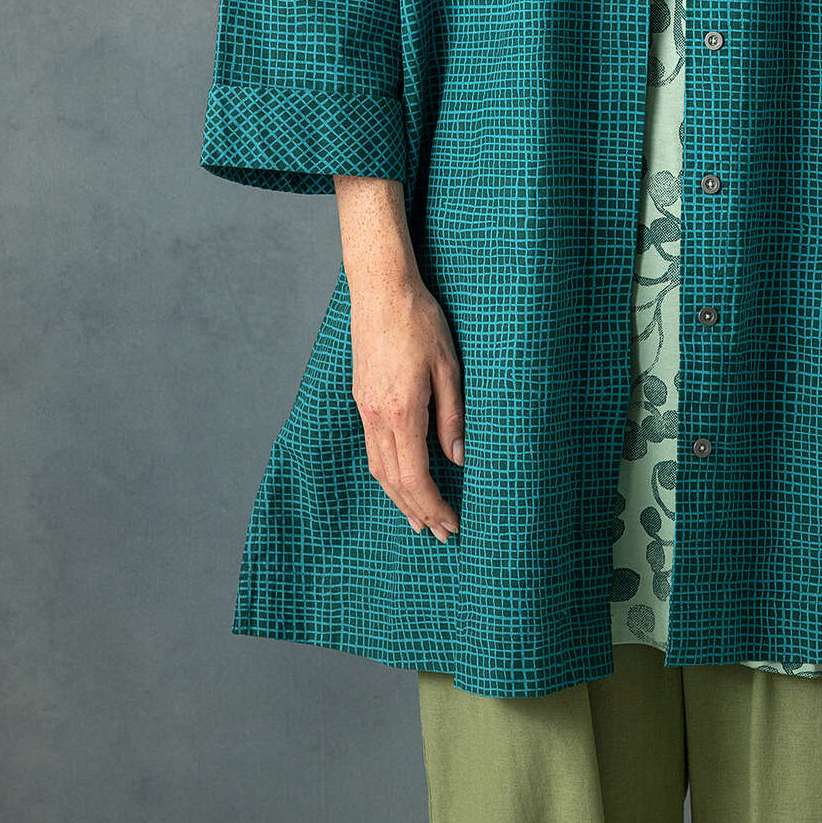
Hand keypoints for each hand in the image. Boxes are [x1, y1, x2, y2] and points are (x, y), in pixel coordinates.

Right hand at [349, 277, 465, 540]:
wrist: (381, 289)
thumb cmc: (420, 321)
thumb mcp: (449, 366)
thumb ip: (453, 416)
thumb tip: (459, 458)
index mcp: (402, 410)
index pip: (414, 477)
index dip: (433, 505)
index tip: (452, 524)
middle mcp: (377, 416)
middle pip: (394, 481)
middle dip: (418, 510)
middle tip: (442, 533)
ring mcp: (365, 408)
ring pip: (379, 468)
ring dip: (399, 497)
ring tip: (420, 518)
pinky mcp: (362, 398)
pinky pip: (373, 449)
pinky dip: (388, 473)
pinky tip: (401, 479)